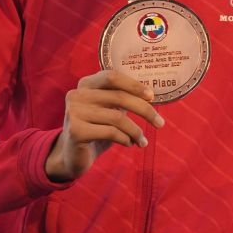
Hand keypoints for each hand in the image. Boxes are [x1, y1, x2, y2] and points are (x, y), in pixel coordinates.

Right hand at [45, 70, 164, 181]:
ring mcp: (74, 112)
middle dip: (144, 110)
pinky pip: (111, 132)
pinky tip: (129, 144)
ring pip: (117, 118)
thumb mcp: (108, 110)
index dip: (134, 85)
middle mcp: (77, 95)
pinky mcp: (76, 131)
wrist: (72, 156)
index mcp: (85, 84)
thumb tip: (151, 95)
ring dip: (136, 131)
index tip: (152, 96)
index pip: (112, 76)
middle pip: (118, 97)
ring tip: (143, 141)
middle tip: (160, 123)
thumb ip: (121, 99)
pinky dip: (125, 139)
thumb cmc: (96, 130)